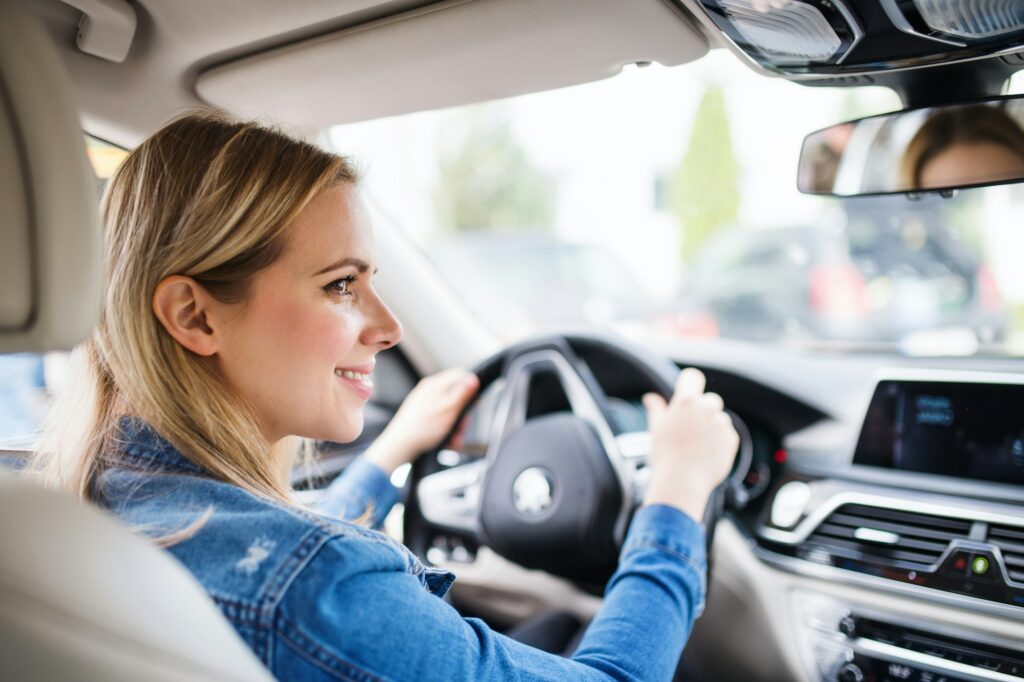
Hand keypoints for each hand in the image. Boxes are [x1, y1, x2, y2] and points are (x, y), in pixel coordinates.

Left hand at [364, 368, 479, 474]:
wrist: (399, 446)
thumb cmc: (422, 429)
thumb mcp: (448, 410)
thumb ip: (462, 394)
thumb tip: (474, 379)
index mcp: (435, 385)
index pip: (460, 375)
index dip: (472, 387)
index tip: (477, 402)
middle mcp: (429, 391)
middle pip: (456, 395)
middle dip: (463, 413)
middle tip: (463, 426)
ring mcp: (424, 403)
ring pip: (449, 409)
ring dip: (456, 424)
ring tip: (454, 438)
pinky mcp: (421, 415)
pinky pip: (440, 419)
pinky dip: (446, 429)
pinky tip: (447, 441)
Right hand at [641, 368, 738, 522]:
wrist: (682, 482)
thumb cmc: (665, 455)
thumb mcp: (656, 428)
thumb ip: (656, 409)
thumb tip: (651, 398)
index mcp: (686, 402)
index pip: (693, 377)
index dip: (690, 383)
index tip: (687, 392)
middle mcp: (706, 408)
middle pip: (709, 399)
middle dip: (701, 409)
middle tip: (689, 428)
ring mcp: (720, 423)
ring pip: (719, 417)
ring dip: (711, 425)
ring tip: (697, 444)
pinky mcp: (731, 439)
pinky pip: (727, 433)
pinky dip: (719, 440)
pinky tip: (706, 452)